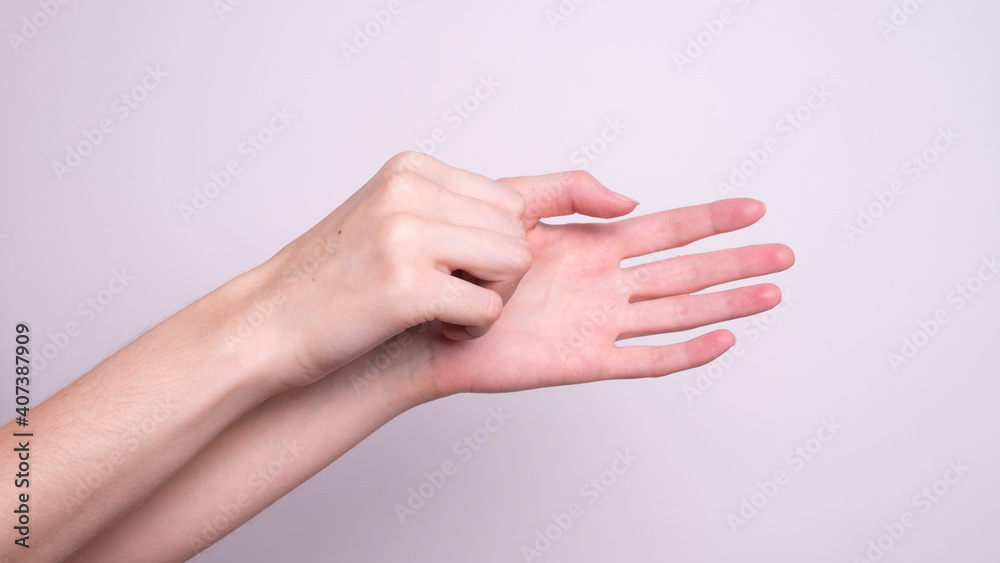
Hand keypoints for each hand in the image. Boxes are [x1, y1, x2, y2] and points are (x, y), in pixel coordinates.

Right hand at [242, 152, 530, 389]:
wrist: (268, 324)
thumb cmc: (331, 282)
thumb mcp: (390, 220)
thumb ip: (447, 208)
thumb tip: (529, 210)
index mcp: (410, 169)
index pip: (509, 201)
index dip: (495, 245)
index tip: (455, 269)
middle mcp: (408, 191)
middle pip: (517, 232)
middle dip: (500, 274)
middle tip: (454, 295)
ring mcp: (405, 235)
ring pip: (515, 264)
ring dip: (491, 299)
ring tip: (448, 312)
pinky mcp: (406, 285)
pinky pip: (490, 307)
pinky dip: (473, 329)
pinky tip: (438, 329)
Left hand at [377, 171, 793, 401]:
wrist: (427, 317)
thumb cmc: (462, 262)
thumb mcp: (515, 205)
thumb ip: (571, 191)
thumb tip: (630, 200)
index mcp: (592, 246)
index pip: (666, 228)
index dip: (710, 218)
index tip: (752, 207)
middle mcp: (605, 285)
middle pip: (687, 271)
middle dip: (736, 262)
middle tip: (784, 253)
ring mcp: (599, 324)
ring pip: (678, 312)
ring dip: (725, 303)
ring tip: (771, 294)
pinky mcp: (585, 361)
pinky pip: (645, 359)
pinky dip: (684, 353)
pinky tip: (720, 340)